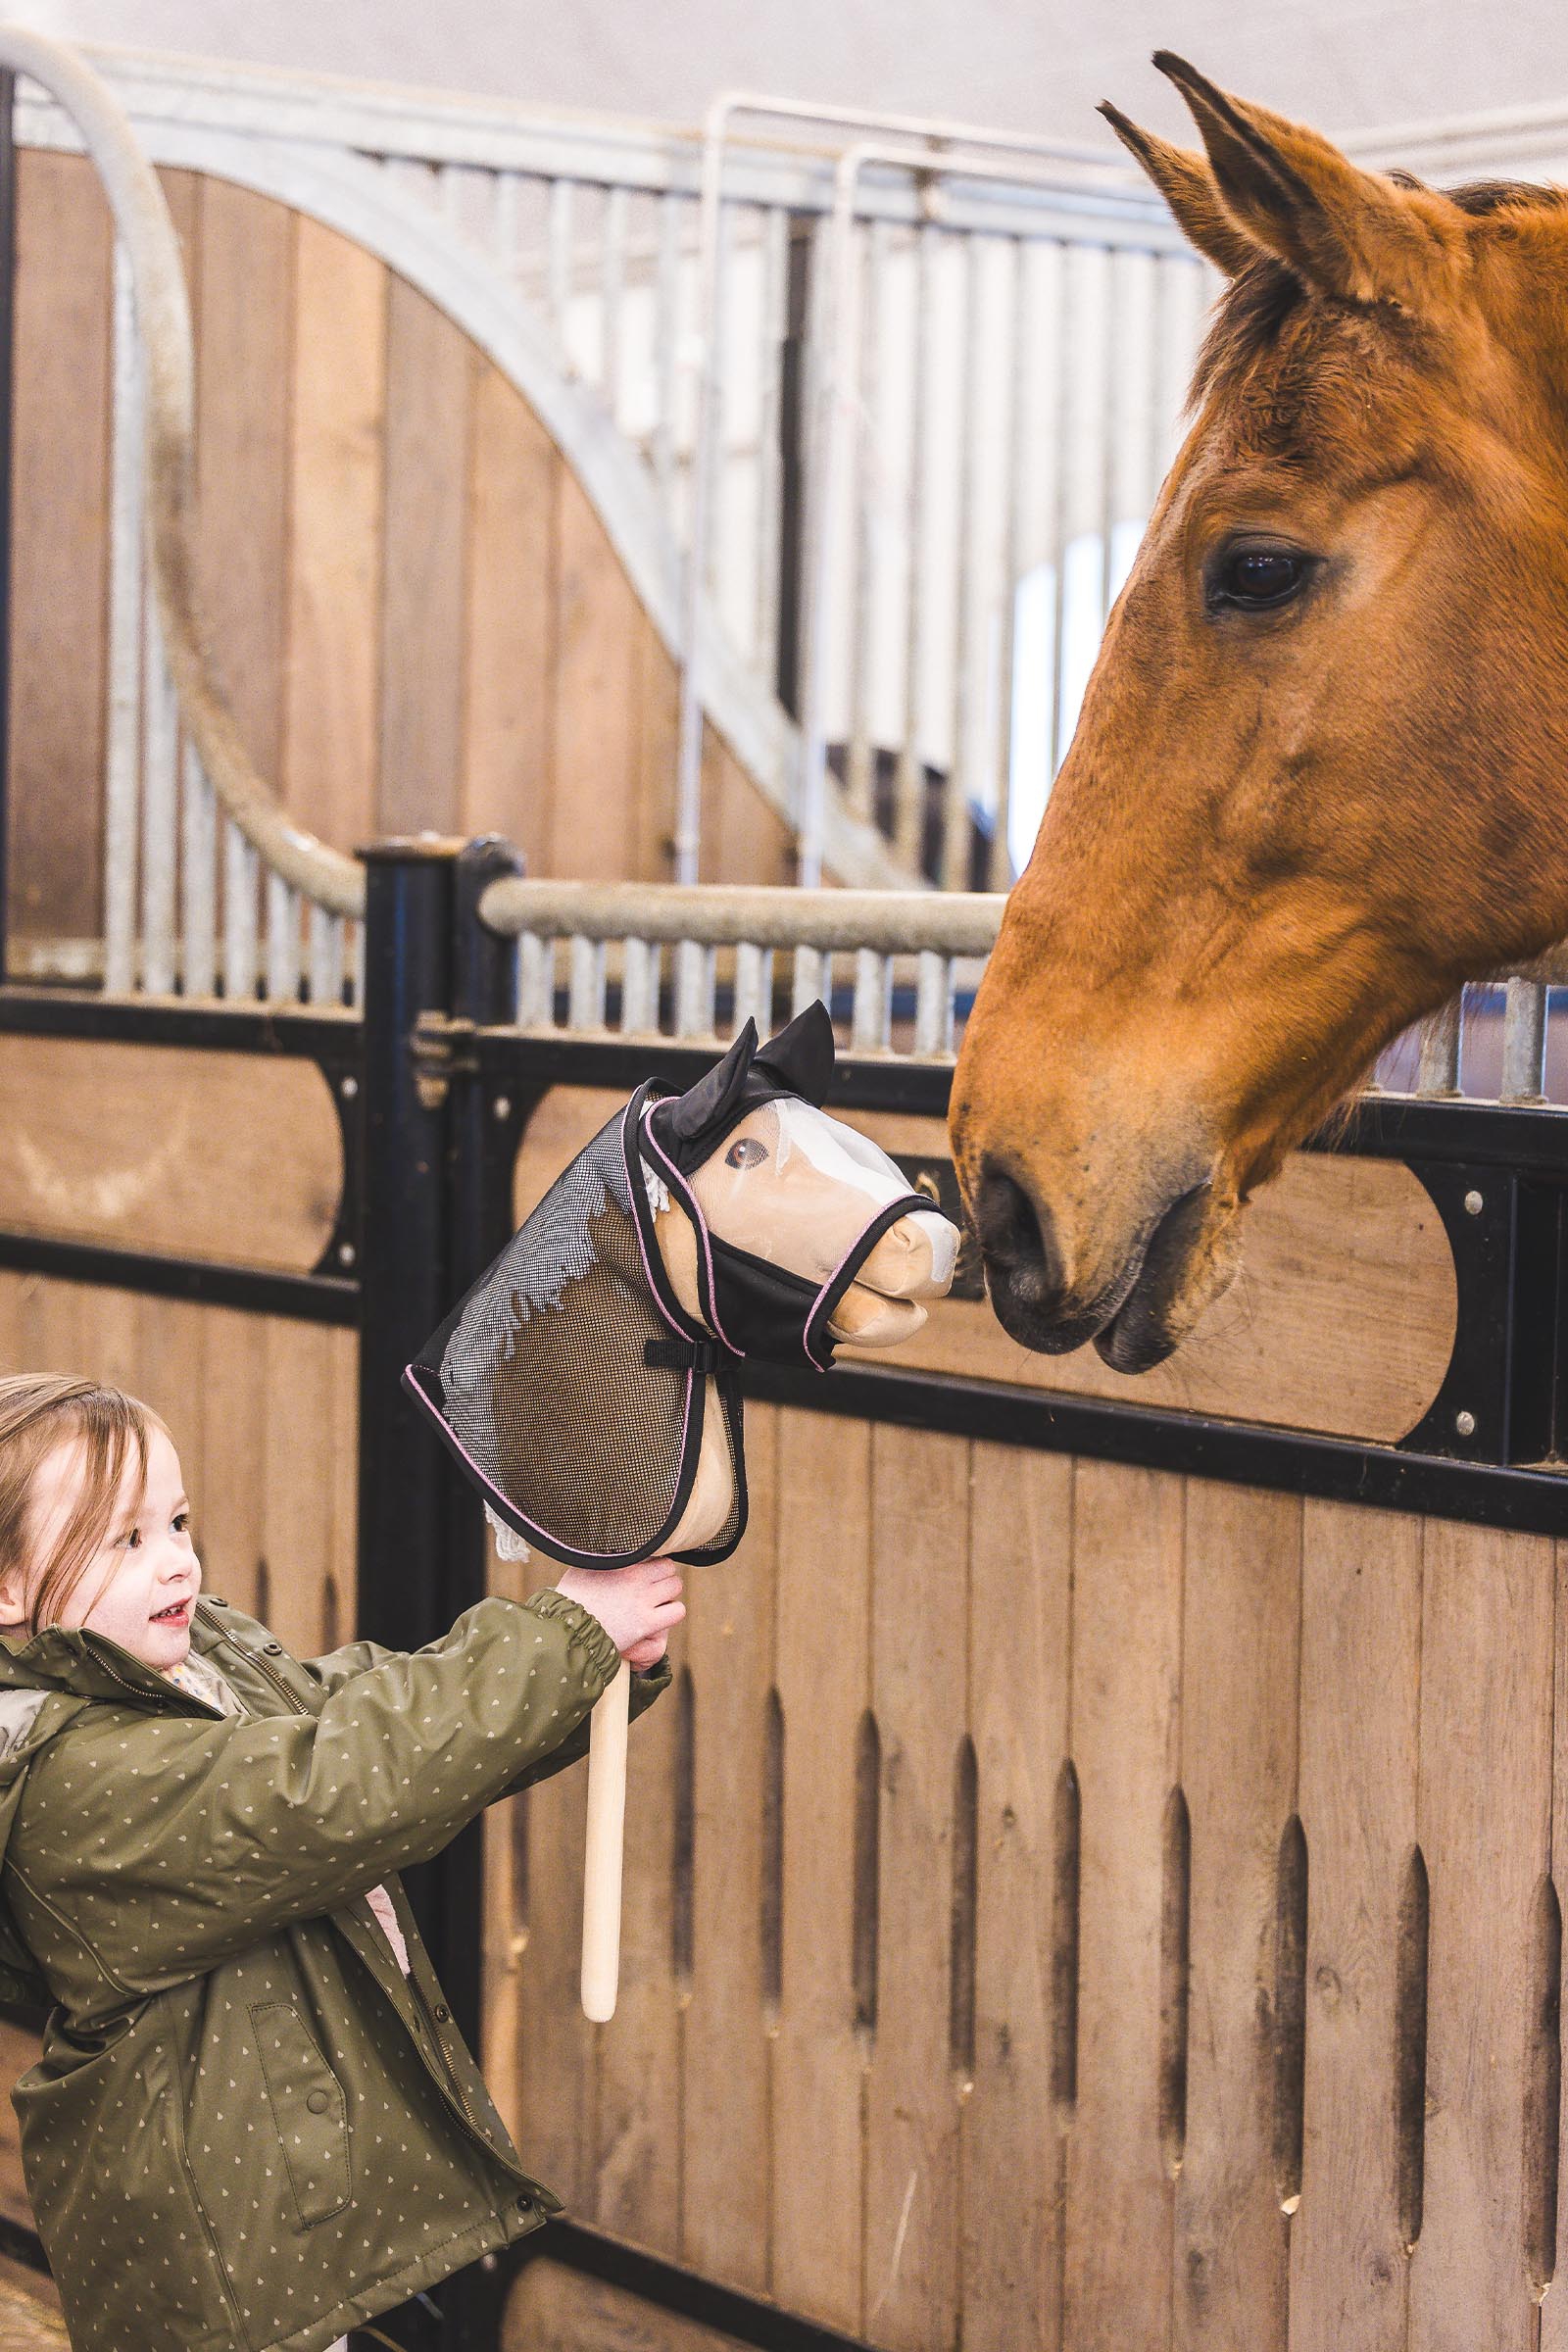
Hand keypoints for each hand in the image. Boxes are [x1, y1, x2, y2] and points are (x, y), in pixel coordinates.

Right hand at [555, 1558, 684, 1668]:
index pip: (652, 1551)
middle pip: (668, 1566)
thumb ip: (599, 1555)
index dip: (649, 1562)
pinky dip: (672, 1613)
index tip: (642, 1571)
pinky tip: (660, 1617)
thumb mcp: (581, 1567)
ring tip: (656, 1601)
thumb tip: (604, 1545)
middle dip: (663, 1576)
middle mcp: (636, 1577)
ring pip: (676, 1586)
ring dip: (669, 1593)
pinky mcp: (647, 1623)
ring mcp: (643, 1600)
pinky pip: (677, 1611)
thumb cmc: (570, 1600)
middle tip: (652, 1587)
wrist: (567, 1630)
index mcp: (621, 1561)